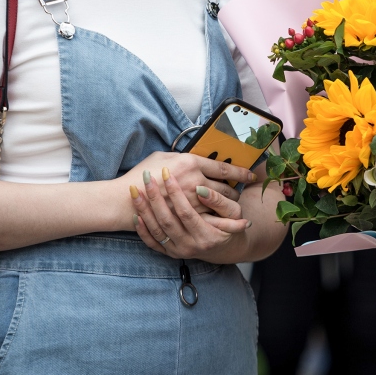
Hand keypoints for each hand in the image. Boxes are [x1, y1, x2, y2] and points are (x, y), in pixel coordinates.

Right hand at [123, 151, 252, 214]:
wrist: (125, 199)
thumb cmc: (143, 174)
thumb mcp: (163, 156)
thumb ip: (182, 156)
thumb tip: (197, 156)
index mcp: (190, 163)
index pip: (223, 167)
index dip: (239, 171)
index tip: (249, 173)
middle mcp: (194, 181)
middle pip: (226, 188)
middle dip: (235, 191)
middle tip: (239, 191)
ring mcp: (191, 202)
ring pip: (221, 205)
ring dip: (229, 205)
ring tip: (233, 205)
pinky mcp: (186, 219)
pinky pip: (210, 219)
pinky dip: (220, 219)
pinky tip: (223, 218)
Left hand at [131, 166, 249, 258]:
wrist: (223, 249)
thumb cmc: (230, 228)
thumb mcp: (234, 215)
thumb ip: (220, 202)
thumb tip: (201, 189)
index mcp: (206, 236)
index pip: (186, 212)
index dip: (176, 193)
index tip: (167, 173)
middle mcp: (190, 247)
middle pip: (167, 220)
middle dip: (155, 197)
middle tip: (147, 177)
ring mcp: (178, 251)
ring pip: (156, 230)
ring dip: (144, 210)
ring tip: (134, 190)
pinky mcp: (169, 253)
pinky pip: (151, 242)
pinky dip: (141, 229)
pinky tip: (136, 213)